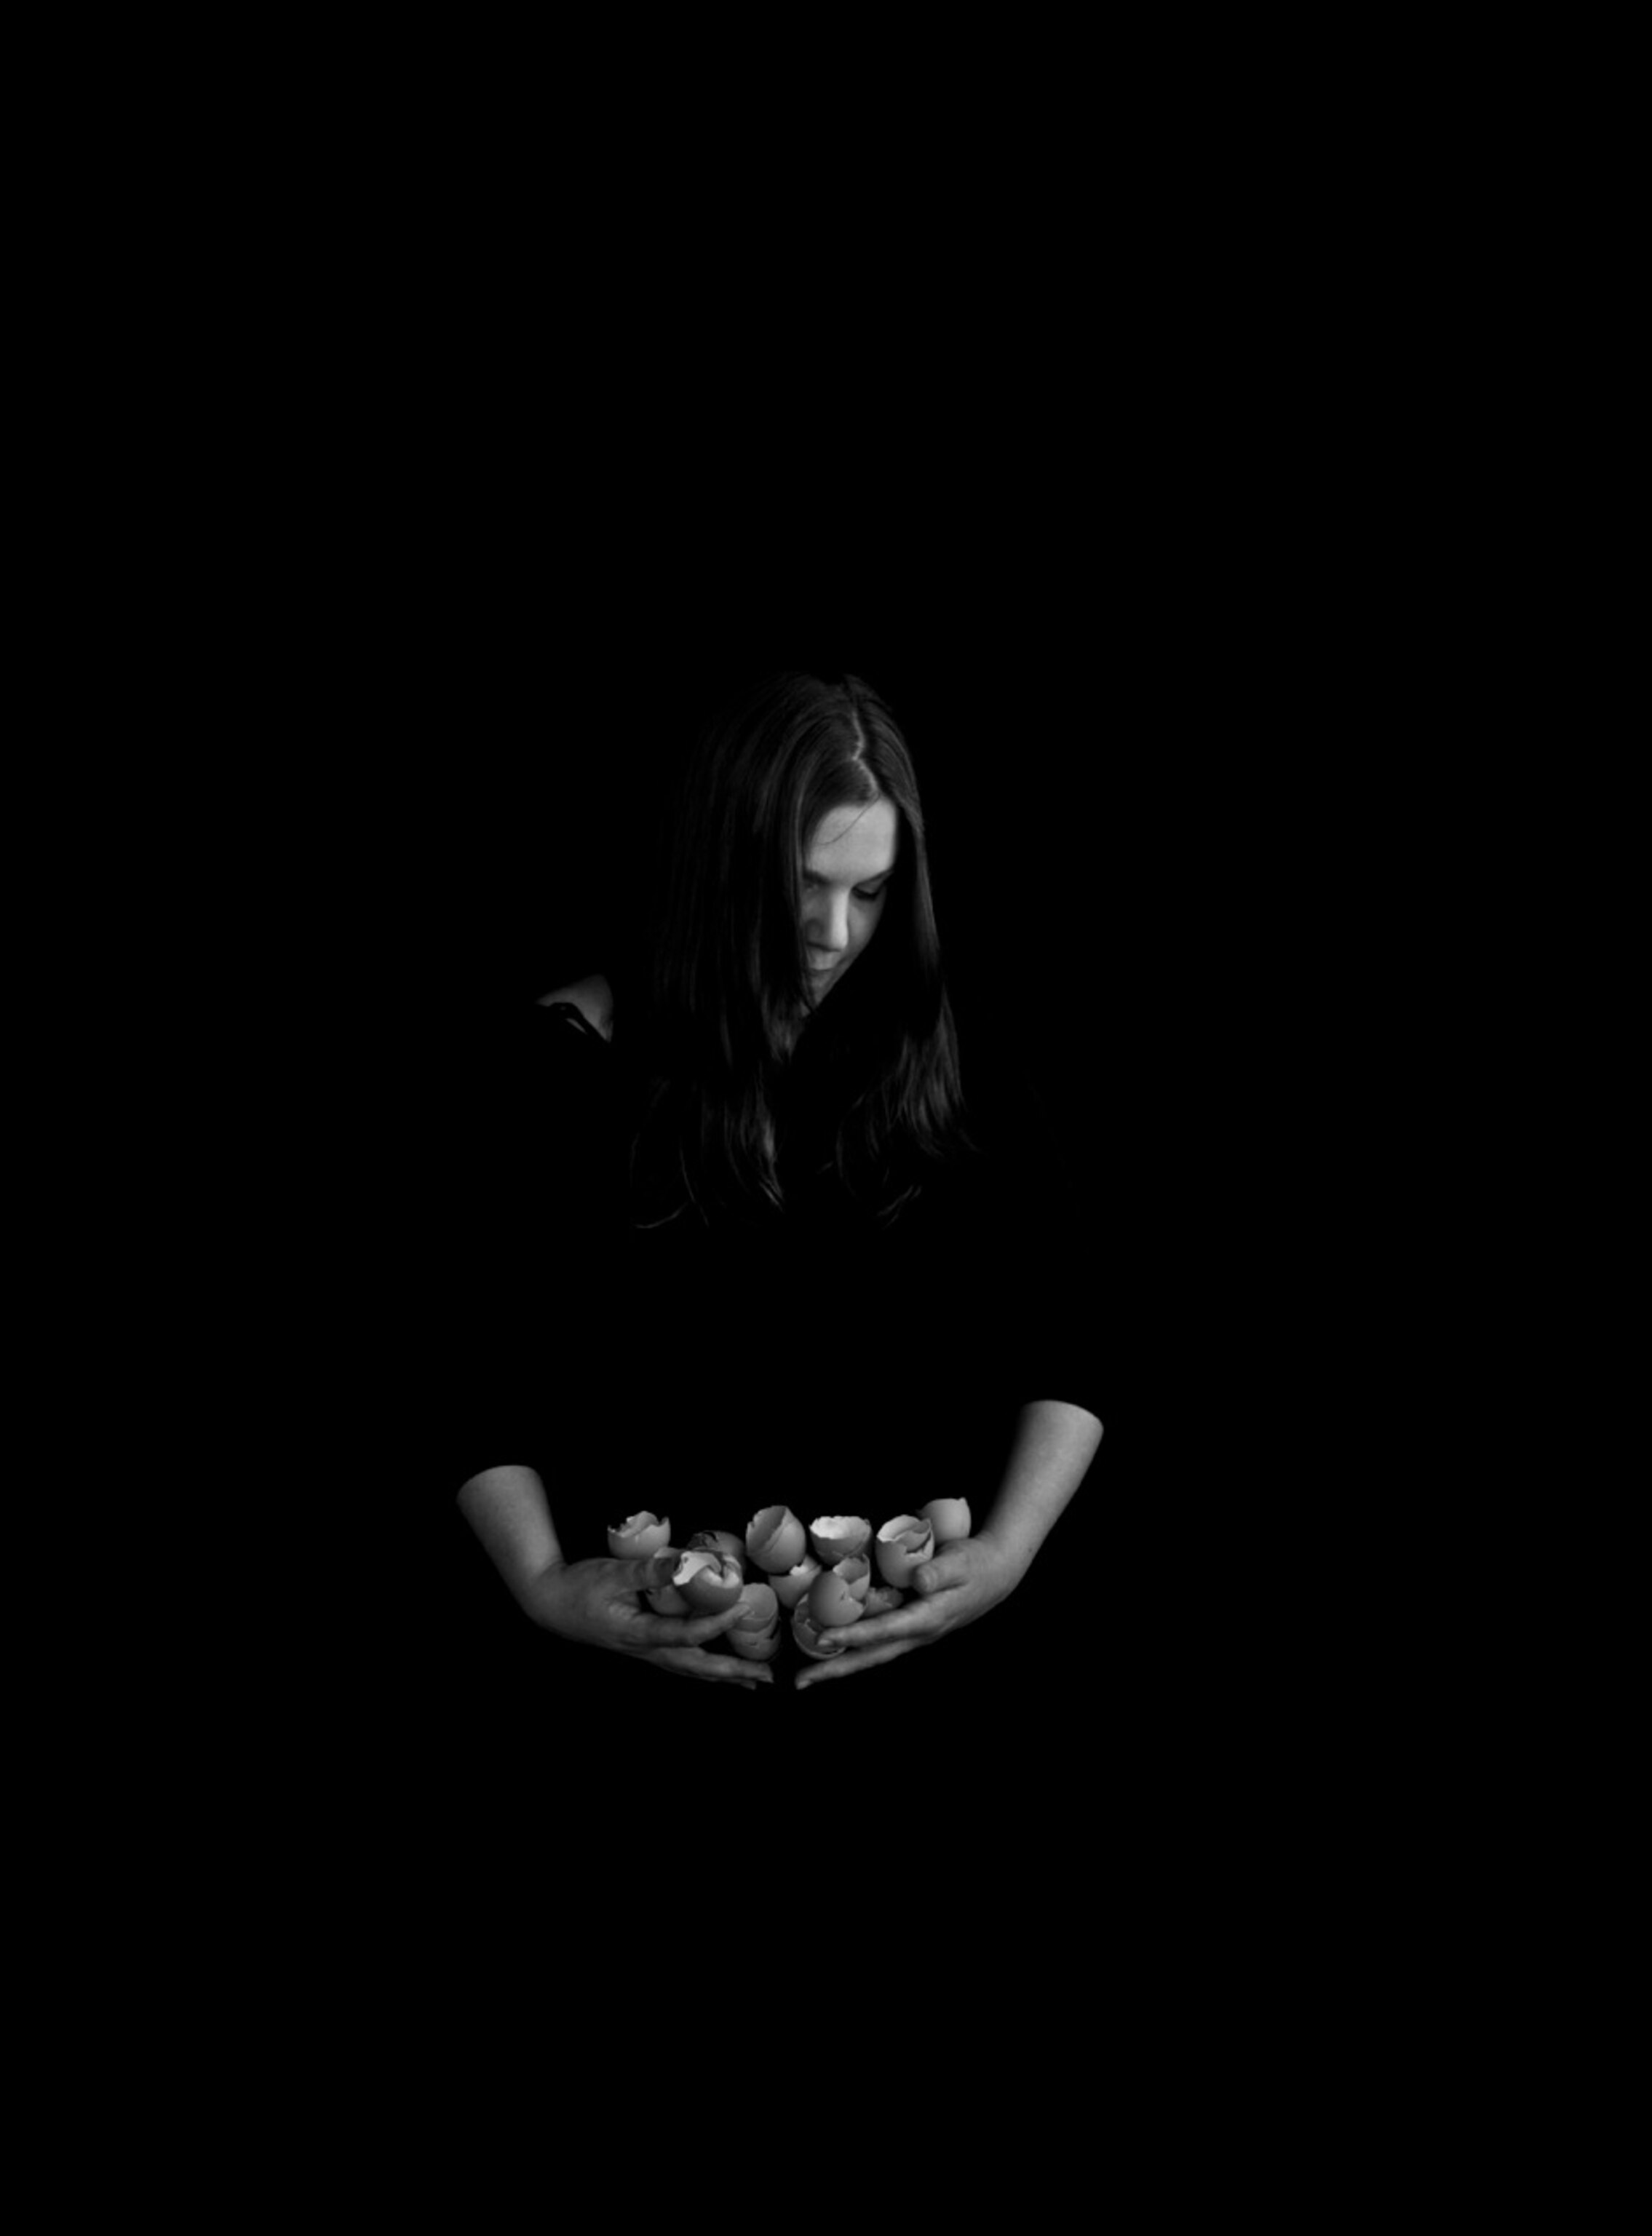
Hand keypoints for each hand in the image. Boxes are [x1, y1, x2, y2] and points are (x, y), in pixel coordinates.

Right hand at [520, 1553, 773, 1687]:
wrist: (553, 1604)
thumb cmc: (581, 1588)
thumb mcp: (613, 1574)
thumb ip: (649, 1571)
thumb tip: (683, 1563)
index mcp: (639, 1633)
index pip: (687, 1635)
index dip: (717, 1623)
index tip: (742, 1606)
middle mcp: (646, 1650)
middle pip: (697, 1667)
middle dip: (733, 1671)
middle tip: (767, 1675)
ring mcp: (646, 1652)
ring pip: (691, 1670)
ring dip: (724, 1675)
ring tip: (754, 1680)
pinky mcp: (645, 1647)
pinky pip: (681, 1663)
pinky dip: (705, 1668)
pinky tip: (718, 1670)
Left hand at [794, 1535, 1021, 1688]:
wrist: (996, 1573)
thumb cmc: (976, 1563)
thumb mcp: (961, 1562)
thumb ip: (940, 1571)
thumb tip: (919, 1582)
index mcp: (928, 1618)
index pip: (885, 1631)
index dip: (854, 1635)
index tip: (824, 1637)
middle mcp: (918, 1633)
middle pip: (873, 1656)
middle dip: (836, 1669)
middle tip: (801, 1681)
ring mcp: (915, 1633)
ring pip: (873, 1653)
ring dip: (842, 1664)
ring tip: (809, 1673)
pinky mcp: (911, 1626)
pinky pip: (879, 1641)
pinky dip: (855, 1646)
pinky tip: (835, 1644)